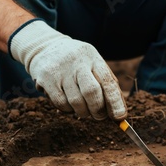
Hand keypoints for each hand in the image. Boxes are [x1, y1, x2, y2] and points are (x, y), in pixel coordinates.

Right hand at [9, 19, 126, 120]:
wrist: (46, 48)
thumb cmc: (78, 65)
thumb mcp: (94, 67)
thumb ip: (108, 87)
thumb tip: (119, 115)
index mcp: (93, 57)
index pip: (107, 81)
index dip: (115, 102)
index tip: (119, 117)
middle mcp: (77, 61)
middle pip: (91, 92)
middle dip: (98, 110)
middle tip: (99, 116)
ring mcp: (60, 70)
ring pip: (75, 102)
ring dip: (83, 112)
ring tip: (83, 108)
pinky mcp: (45, 79)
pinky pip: (61, 104)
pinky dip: (68, 110)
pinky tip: (69, 104)